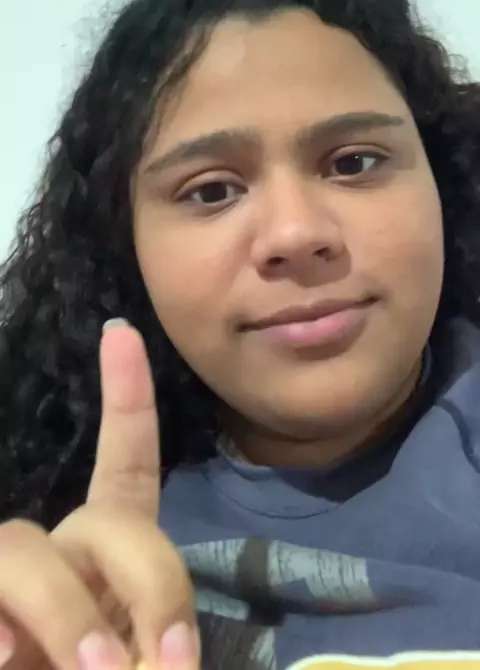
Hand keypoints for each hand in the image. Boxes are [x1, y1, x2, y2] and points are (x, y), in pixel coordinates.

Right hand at [0, 321, 197, 669]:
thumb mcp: (144, 661)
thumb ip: (150, 639)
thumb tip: (142, 659)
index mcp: (108, 556)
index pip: (124, 463)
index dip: (125, 399)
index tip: (120, 334)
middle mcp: (59, 559)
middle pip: (103, 517)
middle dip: (143, 580)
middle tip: (147, 666)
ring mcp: (8, 584)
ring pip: (23, 548)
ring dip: (65, 614)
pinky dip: (2, 626)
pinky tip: (7, 657)